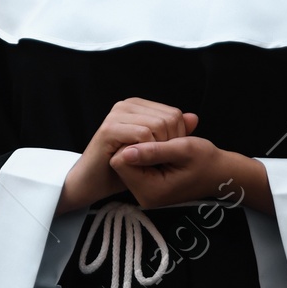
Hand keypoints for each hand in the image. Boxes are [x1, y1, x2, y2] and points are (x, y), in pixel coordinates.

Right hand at [58, 97, 199, 214]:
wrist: (92, 182)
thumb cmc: (123, 167)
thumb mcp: (154, 149)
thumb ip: (173, 133)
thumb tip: (194, 117)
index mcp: (137, 105)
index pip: (174, 113)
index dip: (178, 137)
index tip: (166, 156)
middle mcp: (126, 105)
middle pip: (168, 118)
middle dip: (169, 143)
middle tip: (158, 162)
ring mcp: (116, 115)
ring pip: (158, 126)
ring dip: (159, 149)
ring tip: (148, 163)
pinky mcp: (109, 129)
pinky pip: (143, 135)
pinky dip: (148, 151)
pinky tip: (140, 163)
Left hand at [112, 137, 271, 216]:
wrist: (220, 173)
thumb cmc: (207, 161)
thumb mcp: (183, 150)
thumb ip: (154, 151)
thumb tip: (126, 151)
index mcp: (151, 190)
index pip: (120, 161)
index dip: (133, 143)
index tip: (156, 140)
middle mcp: (144, 195)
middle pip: (120, 161)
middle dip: (137, 146)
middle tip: (164, 143)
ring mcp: (145, 191)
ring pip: (127, 161)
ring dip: (142, 148)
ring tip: (166, 147)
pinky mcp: (147, 184)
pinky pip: (135, 164)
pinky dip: (146, 153)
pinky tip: (163, 150)